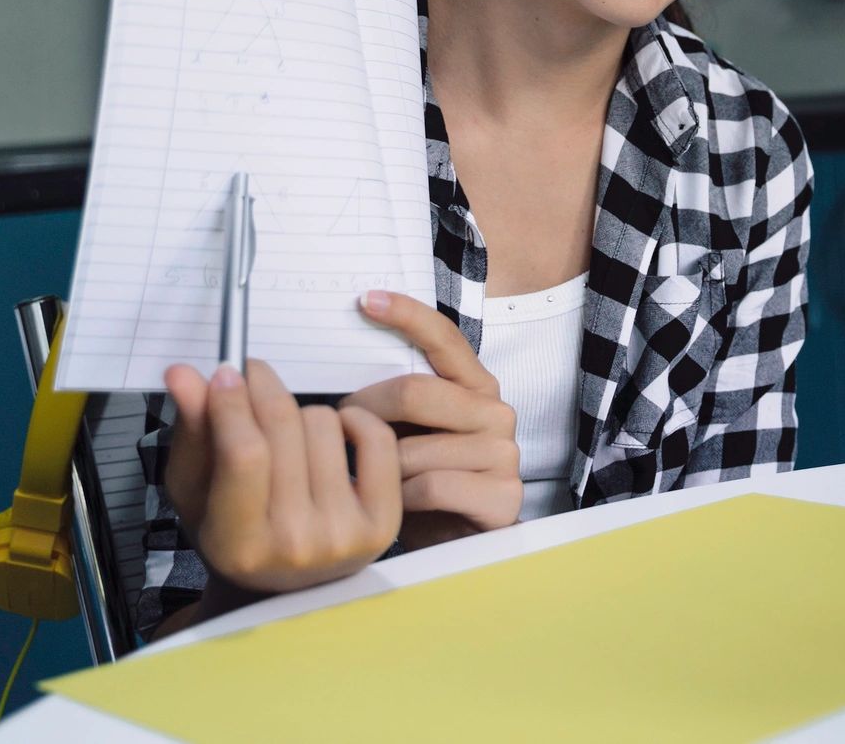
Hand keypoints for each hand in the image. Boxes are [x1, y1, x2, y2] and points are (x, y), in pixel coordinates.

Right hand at [162, 357, 402, 595]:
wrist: (288, 586)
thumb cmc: (234, 532)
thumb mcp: (196, 490)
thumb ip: (193, 431)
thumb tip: (184, 373)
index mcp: (238, 545)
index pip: (245, 454)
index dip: (234, 402)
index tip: (227, 370)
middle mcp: (295, 546)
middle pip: (284, 430)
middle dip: (262, 389)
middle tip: (252, 376)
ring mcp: (345, 536)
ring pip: (325, 423)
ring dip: (302, 414)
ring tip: (288, 436)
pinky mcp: (384, 523)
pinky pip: (375, 437)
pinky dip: (354, 419)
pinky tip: (333, 434)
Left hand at [341, 290, 521, 549]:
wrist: (454, 545)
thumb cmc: (421, 481)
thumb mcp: (409, 431)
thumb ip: (395, 397)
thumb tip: (344, 362)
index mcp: (475, 385)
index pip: (443, 338)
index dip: (406, 314)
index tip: (365, 300)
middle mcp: (496, 412)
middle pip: (414, 391)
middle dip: (364, 411)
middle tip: (339, 428)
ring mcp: (504, 454)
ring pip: (413, 448)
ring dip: (380, 469)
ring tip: (371, 482)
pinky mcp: (502, 496)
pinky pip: (430, 487)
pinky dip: (401, 500)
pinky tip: (396, 507)